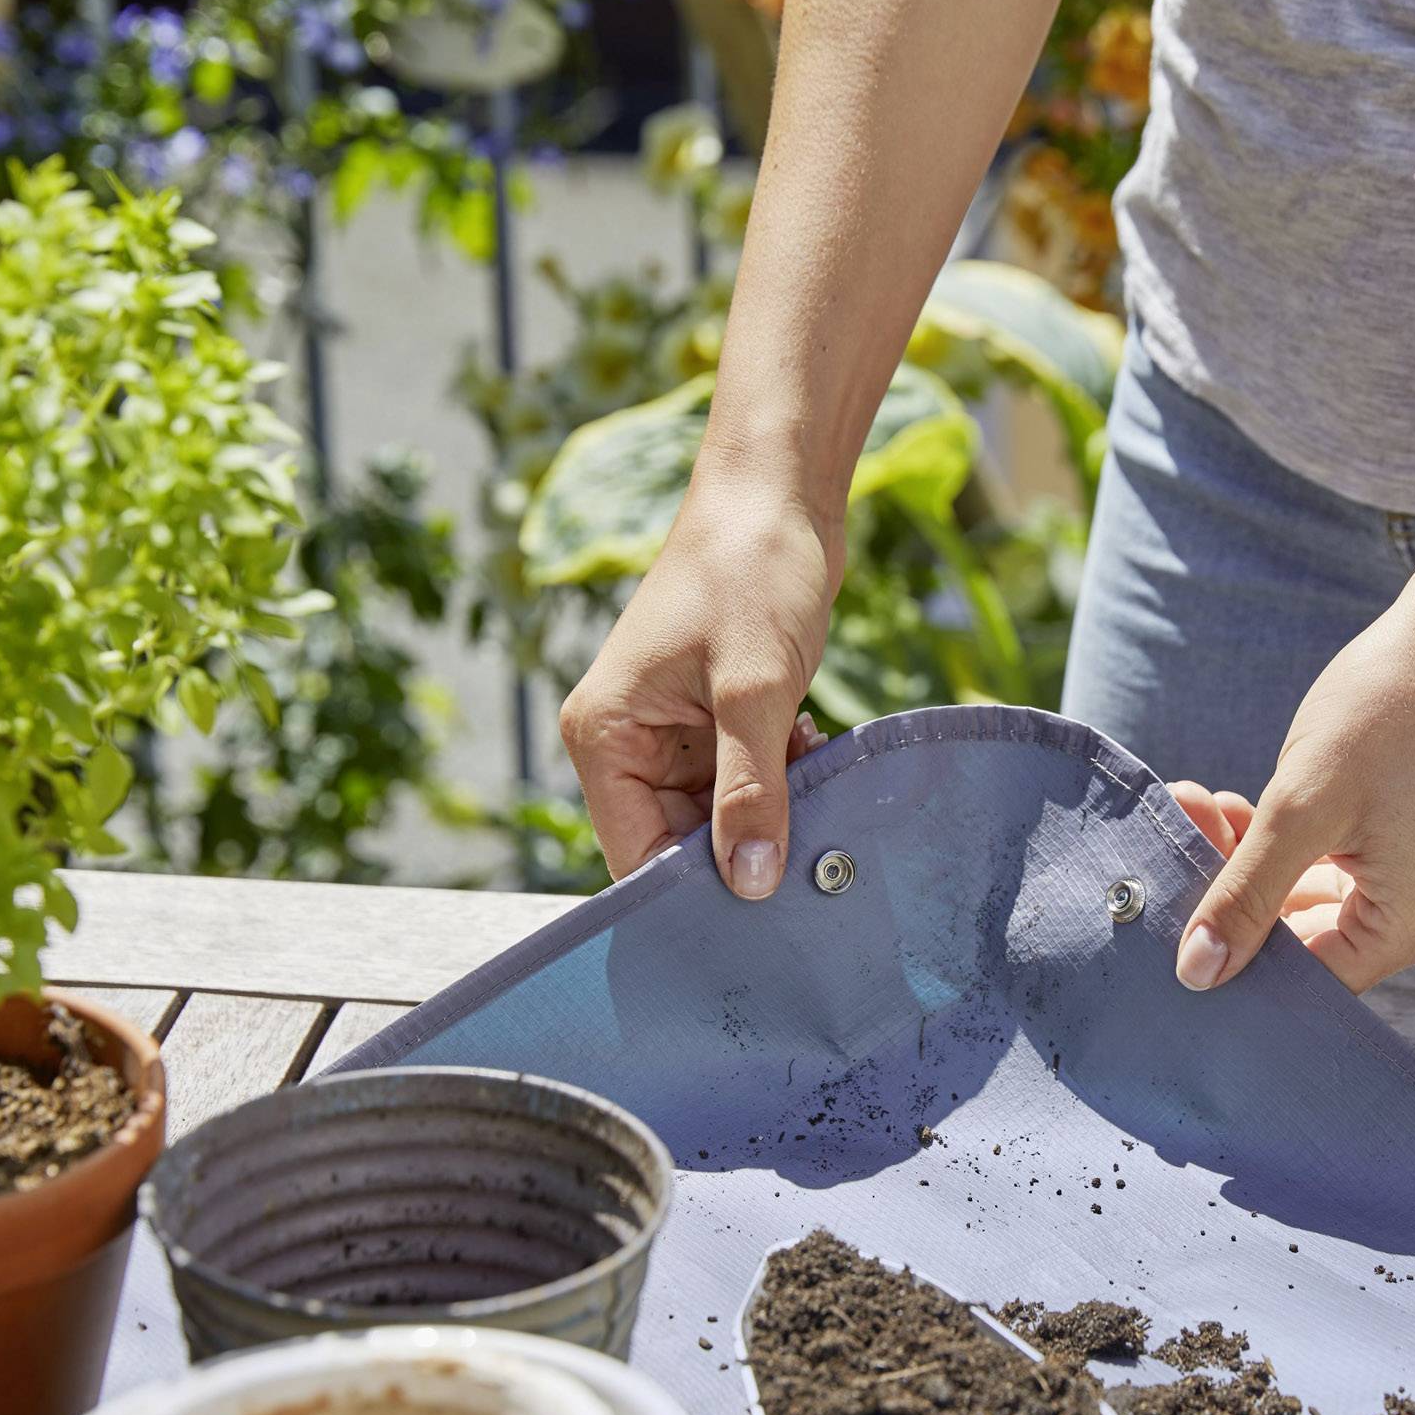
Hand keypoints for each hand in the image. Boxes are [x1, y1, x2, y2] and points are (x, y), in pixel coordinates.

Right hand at [560, 474, 839, 890]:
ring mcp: (671, 731)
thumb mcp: (754, 689)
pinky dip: (783, 777)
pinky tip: (810, 744)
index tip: (760, 918)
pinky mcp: (715, 719)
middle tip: (811, 840)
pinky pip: (745, 780)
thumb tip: (750, 885)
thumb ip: (751, 792)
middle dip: (745, 845)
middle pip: (680, 843)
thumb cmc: (750, 573)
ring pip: (720, 816)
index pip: (636, 856)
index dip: (694, 892)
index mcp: (603, 736)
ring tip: (811, 769)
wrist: (779, 497)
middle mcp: (626, 741)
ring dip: (773, 808)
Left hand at [1170, 605, 1414, 993]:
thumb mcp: (1299, 808)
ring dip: (1250, 859)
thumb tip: (1196, 974)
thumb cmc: (1385, 712)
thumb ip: (1245, 895)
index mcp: (1413, 924)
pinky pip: (1333, 867)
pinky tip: (1236, 804)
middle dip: (1237, 890)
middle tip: (1184, 829)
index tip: (1176, 912)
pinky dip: (1284, 841)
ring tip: (1201, 805)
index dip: (1238, 954)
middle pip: (1307, 937)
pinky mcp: (1412, 844)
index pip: (1309, 978)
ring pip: (1310, 897)